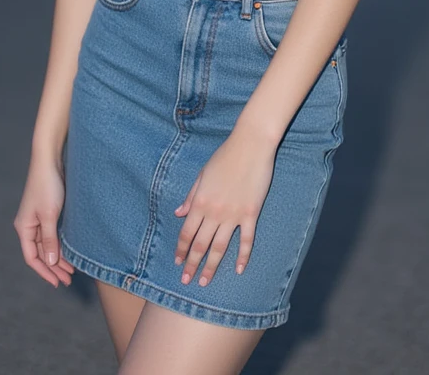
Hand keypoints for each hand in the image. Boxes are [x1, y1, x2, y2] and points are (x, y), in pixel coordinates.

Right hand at [13, 156, 75, 287]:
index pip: (32, 257)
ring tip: (72, 270)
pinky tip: (70, 251)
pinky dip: (60, 244)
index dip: (44, 272)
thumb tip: (51, 263)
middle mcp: (28, 225)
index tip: (57, 282)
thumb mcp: (50, 215)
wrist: (50, 159)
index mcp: (24, 228)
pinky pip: (52, 234)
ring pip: (47, 244)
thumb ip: (50, 240)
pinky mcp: (47, 211)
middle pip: (40, 253)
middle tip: (69, 279)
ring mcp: (38, 218)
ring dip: (58, 257)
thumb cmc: (48, 185)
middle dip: (54, 267)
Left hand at [173, 128, 276, 286]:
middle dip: (192, 264)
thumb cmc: (224, 156)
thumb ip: (191, 196)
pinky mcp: (250, 214)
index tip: (178, 263)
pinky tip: (238, 270)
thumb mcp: (202, 174)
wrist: (250, 146)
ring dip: (211, 266)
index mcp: (200, 202)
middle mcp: (214, 212)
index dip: (181, 249)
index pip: (186, 233)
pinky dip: (242, 257)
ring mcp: (233, 215)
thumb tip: (178, 213)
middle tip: (186, 282)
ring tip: (205, 282)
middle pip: (200, 244)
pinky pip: (246, 240)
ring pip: (220, 247)